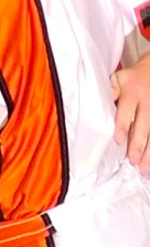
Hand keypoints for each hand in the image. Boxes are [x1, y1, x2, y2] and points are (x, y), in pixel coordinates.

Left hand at [112, 53, 149, 172]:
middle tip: (133, 162)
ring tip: (143, 168)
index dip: (122, 125)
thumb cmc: (133, 78)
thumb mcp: (119, 78)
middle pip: (143, 125)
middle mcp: (147, 101)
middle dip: (138, 145)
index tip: (118, 140)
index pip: (126, 110)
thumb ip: (111, 90)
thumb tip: (101, 103)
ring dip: (149, 152)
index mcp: (132, 92)